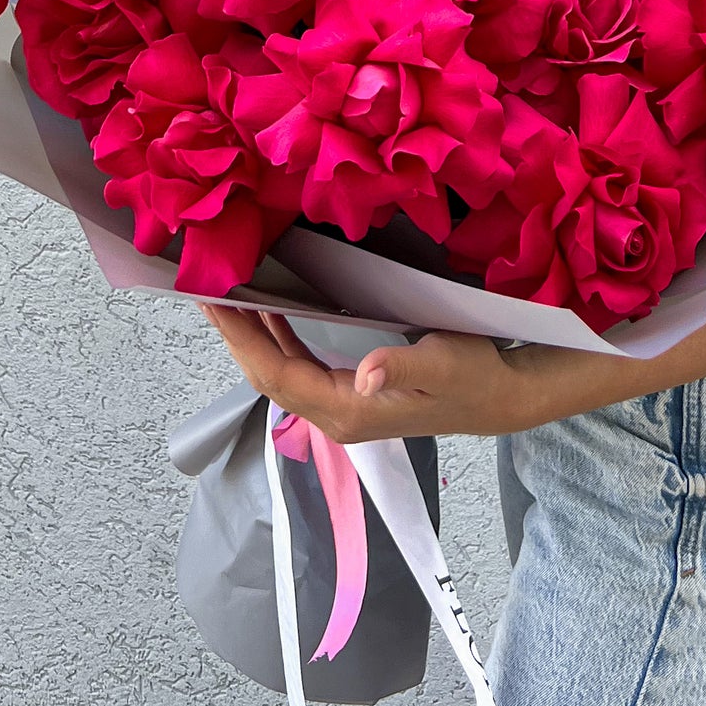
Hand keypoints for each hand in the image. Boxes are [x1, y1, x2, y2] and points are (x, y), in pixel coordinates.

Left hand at [196, 303, 536, 441]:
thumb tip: (365, 373)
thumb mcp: (444, 364)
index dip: (243, 338)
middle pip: (268, 376)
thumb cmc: (475, 377)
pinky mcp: (350, 394)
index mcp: (349, 411)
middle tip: (204, 290)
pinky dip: (278, 338)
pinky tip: (270, 313)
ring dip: (251, 337)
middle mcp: (337, 416)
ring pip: (280, 372)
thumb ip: (402, 366)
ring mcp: (342, 407)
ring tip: (224, 297)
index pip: (278, 374)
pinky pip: (299, 367)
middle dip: (235, 335)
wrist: (501, 398)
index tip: (214, 302)